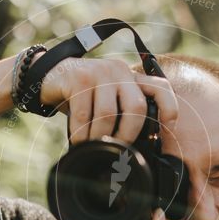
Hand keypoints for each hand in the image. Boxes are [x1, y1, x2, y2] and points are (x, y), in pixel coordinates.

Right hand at [37, 52, 177, 144]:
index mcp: (131, 77)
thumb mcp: (107, 100)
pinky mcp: (79, 77)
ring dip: (100, 137)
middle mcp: (120, 71)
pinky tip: (78, 141)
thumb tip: (140, 146)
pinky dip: (82, 134)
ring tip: (92, 145)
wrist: (49, 77)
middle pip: (136, 107)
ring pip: (109, 113)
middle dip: (128, 134)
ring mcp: (100, 72)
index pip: (160, 88)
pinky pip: (85, 115)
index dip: (169, 108)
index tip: (168, 128)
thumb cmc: (82, 96)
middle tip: (117, 148)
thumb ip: (123, 112)